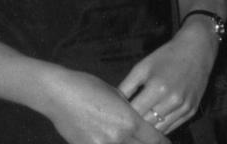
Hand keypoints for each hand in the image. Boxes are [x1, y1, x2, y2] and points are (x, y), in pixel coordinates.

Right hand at [40, 69, 167, 143]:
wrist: (59, 94)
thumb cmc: (90, 87)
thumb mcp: (118, 96)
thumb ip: (131, 111)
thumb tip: (139, 120)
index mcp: (129, 121)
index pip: (154, 139)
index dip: (162, 142)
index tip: (166, 143)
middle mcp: (118, 138)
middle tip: (151, 141)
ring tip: (132, 140)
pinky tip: (117, 141)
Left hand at [118, 24, 219, 134]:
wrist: (198, 48)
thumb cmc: (167, 56)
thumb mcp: (142, 67)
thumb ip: (126, 87)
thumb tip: (112, 106)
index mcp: (157, 88)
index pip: (133, 114)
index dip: (122, 117)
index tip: (114, 118)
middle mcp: (172, 100)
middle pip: (146, 125)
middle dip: (133, 126)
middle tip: (123, 126)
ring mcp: (184, 107)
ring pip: (159, 130)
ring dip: (147, 131)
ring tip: (136, 128)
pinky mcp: (192, 110)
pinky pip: (172, 127)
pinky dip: (161, 128)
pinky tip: (152, 125)